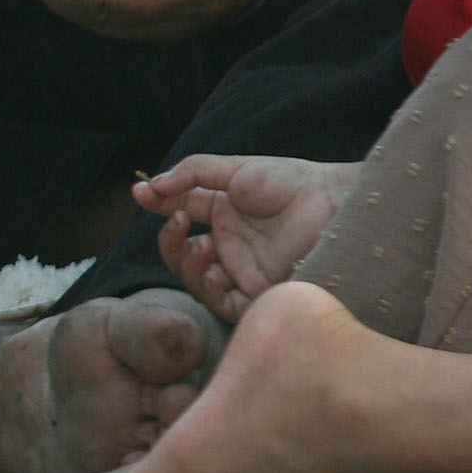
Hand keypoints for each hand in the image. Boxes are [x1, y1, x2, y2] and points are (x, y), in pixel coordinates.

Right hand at [139, 156, 358, 321]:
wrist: (332, 202)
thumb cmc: (291, 182)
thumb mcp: (237, 169)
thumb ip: (194, 173)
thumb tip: (151, 185)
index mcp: (226, 211)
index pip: (181, 212)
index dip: (159, 204)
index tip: (139, 193)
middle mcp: (231, 242)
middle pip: (182, 253)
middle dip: (169, 240)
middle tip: (176, 220)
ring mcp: (243, 268)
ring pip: (196, 280)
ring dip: (187, 264)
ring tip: (201, 244)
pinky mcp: (258, 292)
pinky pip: (222, 303)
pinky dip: (209, 289)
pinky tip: (214, 269)